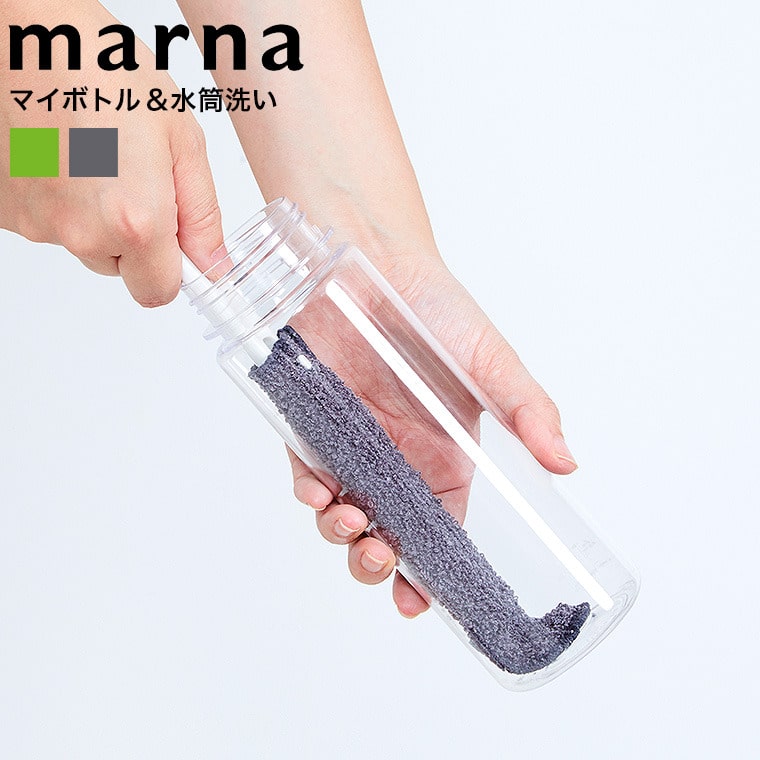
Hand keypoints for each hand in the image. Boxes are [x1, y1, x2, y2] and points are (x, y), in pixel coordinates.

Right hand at [0, 1, 221, 304]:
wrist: (22, 34)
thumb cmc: (101, 69)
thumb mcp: (180, 138)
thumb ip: (201, 214)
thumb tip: (212, 266)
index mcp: (136, 220)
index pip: (159, 293)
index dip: (171, 269)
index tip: (174, 238)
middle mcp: (82, 232)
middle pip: (122, 268)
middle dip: (136, 236)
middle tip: (131, 173)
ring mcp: (37, 224)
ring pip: (85, 244)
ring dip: (97, 216)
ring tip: (94, 155)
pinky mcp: (6, 212)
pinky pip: (49, 223)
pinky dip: (60, 199)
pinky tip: (62, 155)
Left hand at [286, 244, 577, 618]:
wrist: (370, 257)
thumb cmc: (436, 306)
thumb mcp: (490, 359)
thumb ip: (528, 409)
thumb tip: (568, 464)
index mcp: (445, 454)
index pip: (439, 528)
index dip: (429, 572)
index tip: (418, 604)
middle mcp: (398, 456)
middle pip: (387, 531)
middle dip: (378, 561)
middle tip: (379, 560)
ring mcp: (354, 441)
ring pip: (343, 511)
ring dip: (341, 533)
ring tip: (349, 522)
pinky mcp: (311, 420)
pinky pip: (307, 470)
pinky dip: (308, 491)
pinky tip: (317, 490)